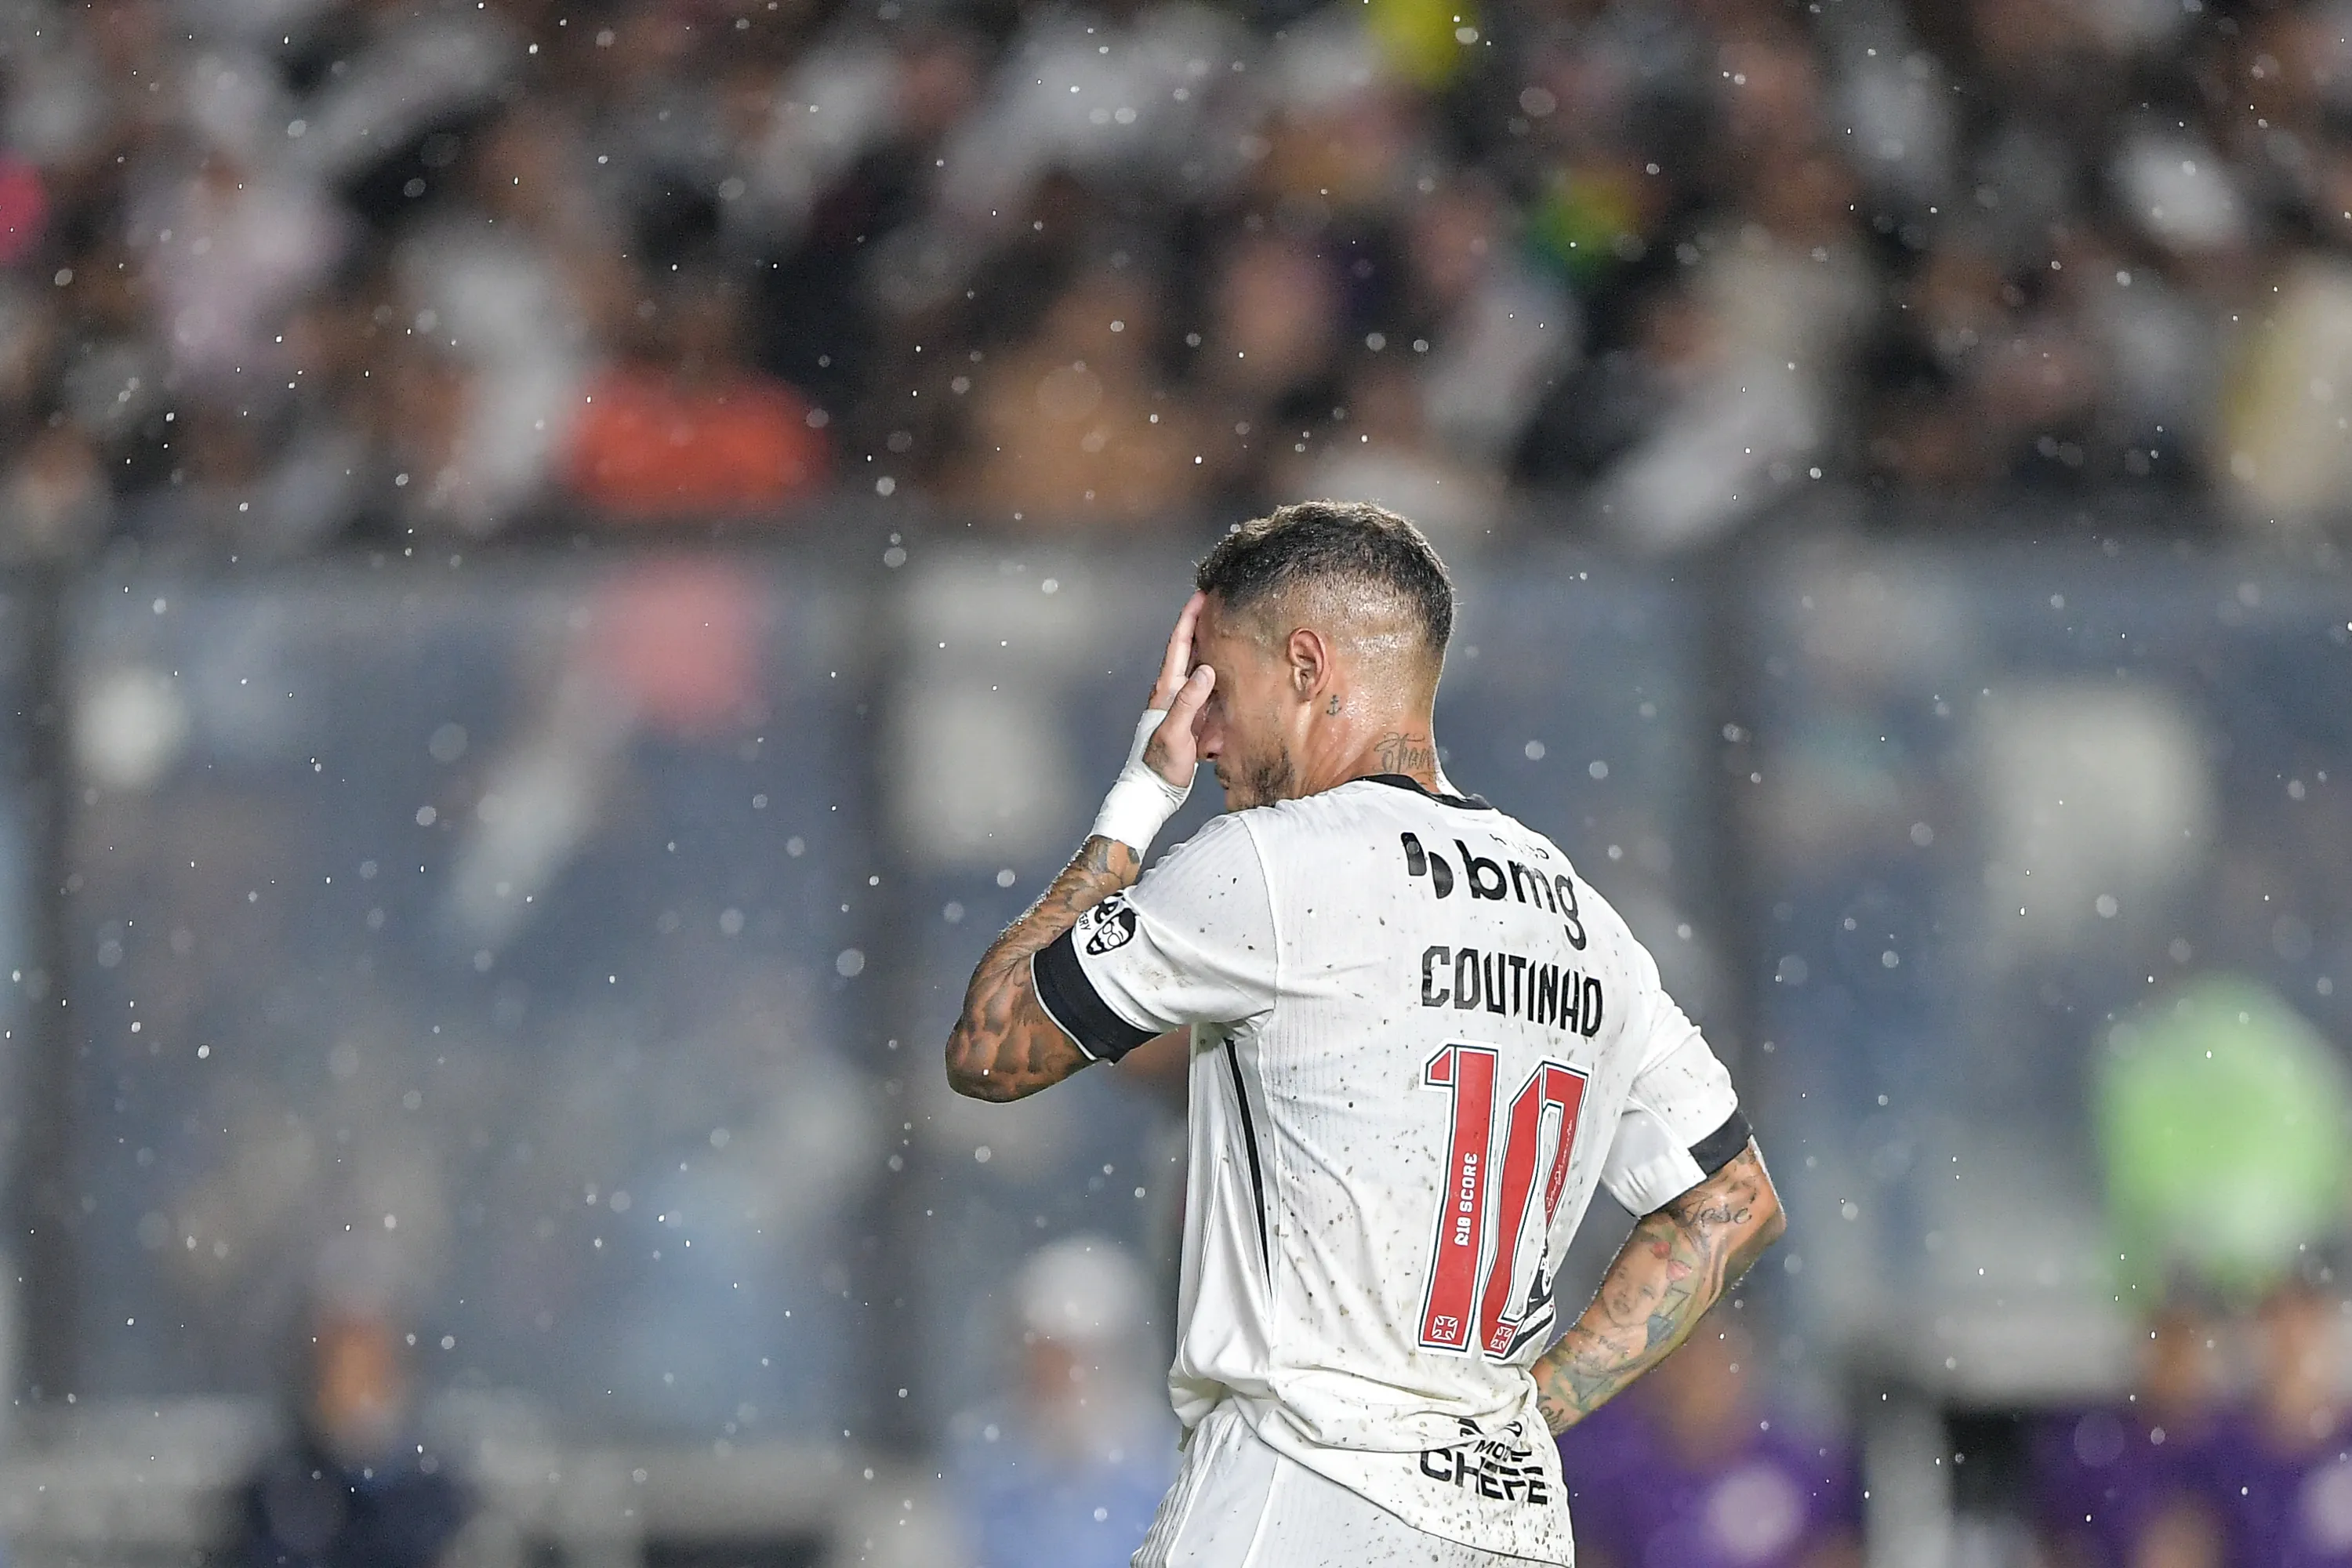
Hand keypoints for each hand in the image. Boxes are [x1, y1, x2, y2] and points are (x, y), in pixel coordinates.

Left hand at [1141, 592, 1214, 788]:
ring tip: (1228, 632)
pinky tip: (1230, 674)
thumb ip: (1188, 702)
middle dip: (1201, 626)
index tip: (1200, 596)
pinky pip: (1207, 692)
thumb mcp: (1174, 732)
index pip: (1178, 646)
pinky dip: (1218, 678)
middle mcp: (1173, 693)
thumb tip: (1206, 670)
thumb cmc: (1156, 766)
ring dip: (1211, 649)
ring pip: (1199, 670)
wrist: (1152, 793)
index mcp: (1166, 691)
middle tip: (1218, 606)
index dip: (1188, 619)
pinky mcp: (1192, 721)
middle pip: (1188, 652)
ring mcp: (1182, 706)